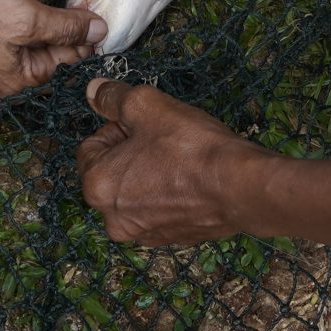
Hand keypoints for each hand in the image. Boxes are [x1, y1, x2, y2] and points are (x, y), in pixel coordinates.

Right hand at [0, 0, 105, 95]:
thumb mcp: (28, 18)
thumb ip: (65, 26)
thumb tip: (100, 32)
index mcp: (20, 79)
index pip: (65, 57)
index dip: (82, 35)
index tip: (94, 18)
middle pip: (41, 55)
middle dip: (57, 33)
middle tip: (74, 9)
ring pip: (17, 49)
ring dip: (31, 29)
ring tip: (40, 8)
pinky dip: (6, 30)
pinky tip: (5, 14)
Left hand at [77, 77, 274, 244]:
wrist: (240, 187)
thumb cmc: (189, 146)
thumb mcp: (146, 106)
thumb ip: (113, 97)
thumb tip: (93, 90)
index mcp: (97, 186)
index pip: (91, 146)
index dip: (118, 127)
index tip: (146, 124)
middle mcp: (113, 218)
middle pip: (111, 172)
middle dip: (131, 152)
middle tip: (163, 138)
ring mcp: (143, 233)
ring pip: (135, 192)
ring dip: (149, 174)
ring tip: (180, 159)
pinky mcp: (170, 240)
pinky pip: (158, 210)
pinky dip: (168, 195)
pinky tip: (192, 181)